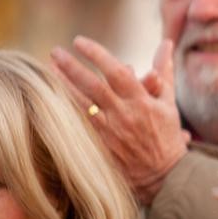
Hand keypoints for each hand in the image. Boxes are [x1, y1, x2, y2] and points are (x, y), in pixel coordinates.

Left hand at [51, 36, 188, 204]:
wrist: (164, 176)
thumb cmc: (167, 137)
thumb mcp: (169, 102)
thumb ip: (163, 70)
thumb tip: (166, 43)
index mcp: (141, 101)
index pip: (116, 71)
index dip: (97, 54)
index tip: (79, 42)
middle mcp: (124, 115)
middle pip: (93, 86)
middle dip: (72, 67)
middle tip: (55, 52)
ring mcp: (111, 132)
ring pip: (82, 106)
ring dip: (63, 87)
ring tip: (48, 70)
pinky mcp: (101, 147)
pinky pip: (79, 127)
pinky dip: (66, 112)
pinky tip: (51, 100)